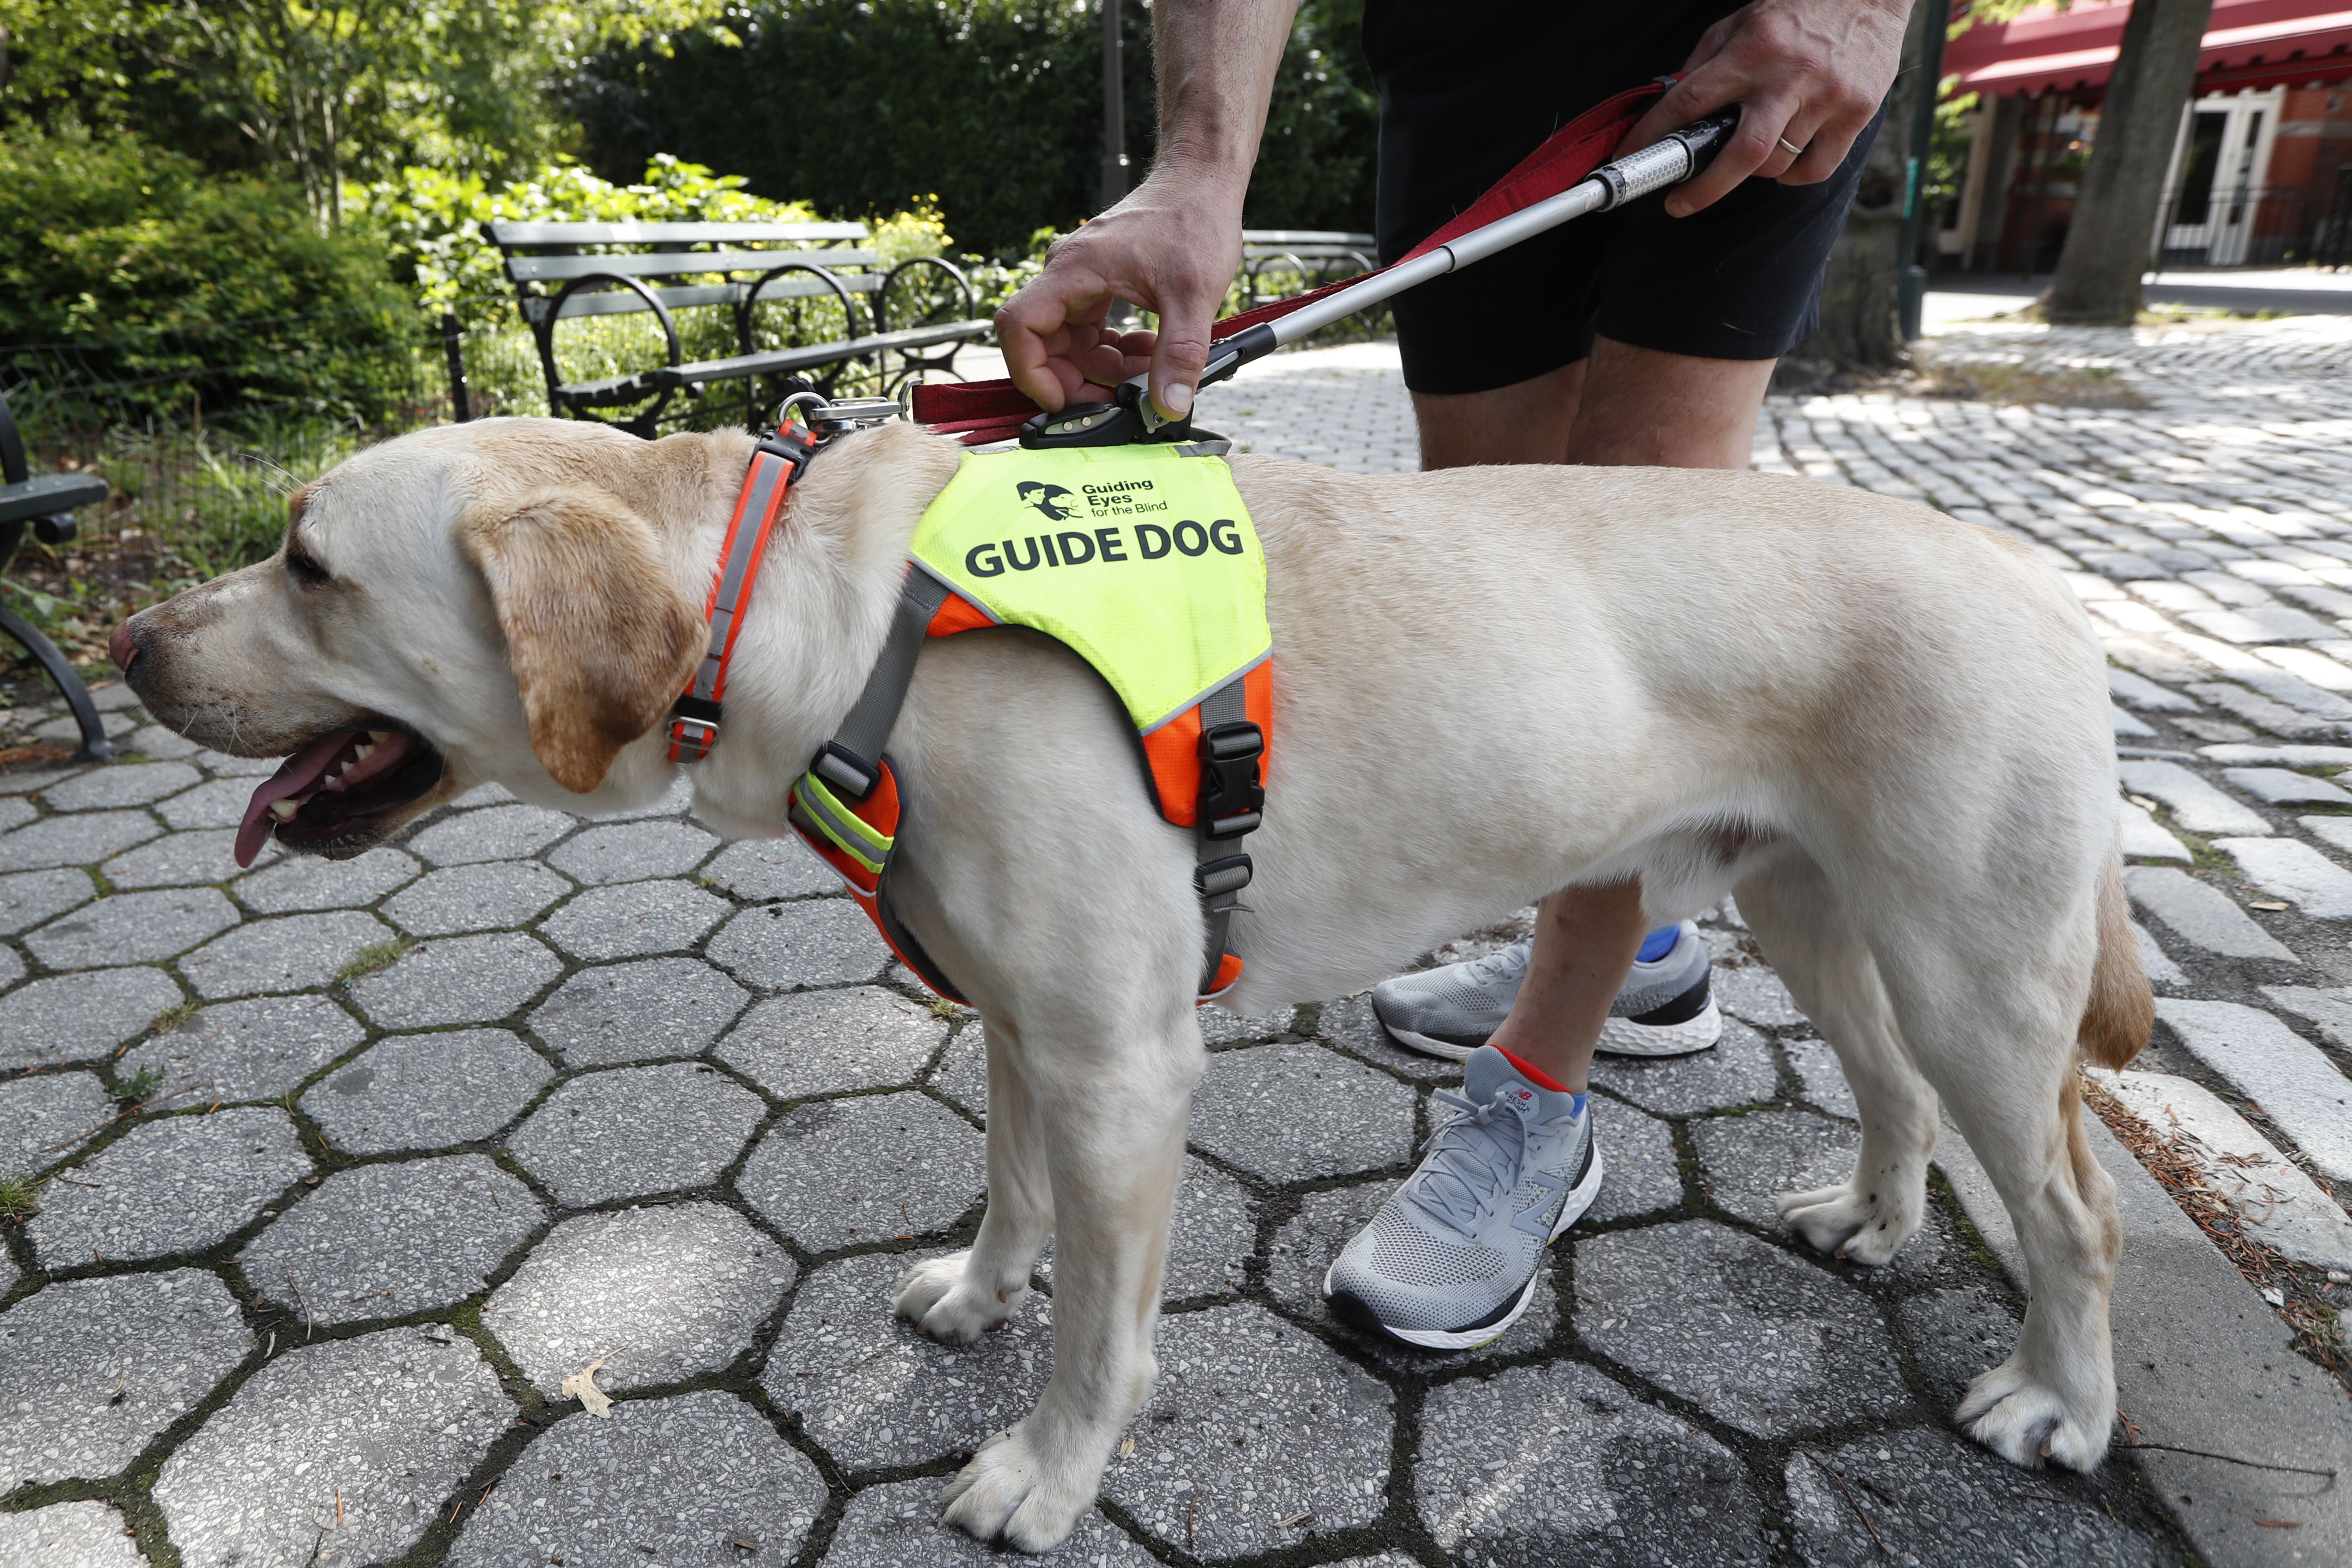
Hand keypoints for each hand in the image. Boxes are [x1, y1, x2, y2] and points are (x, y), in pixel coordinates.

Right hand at [994, 168, 1246, 417]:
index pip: (1020, 326)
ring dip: (1105, 368)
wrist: (1202, 179)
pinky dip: (1115, 351)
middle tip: (1119, 399)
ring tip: (1152, 371)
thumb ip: (1179, 354)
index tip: (1062, 402)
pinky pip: (1091, 331)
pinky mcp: (1097, 285)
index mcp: (1075, 269)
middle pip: (1044, 343)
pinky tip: (1150, 353)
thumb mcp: (1194, 296)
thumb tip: (1169, 406)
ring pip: (1071, 343)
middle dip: (1078, 379)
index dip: (1031, 372)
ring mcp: (1081, 280)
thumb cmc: (1194, 218)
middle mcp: (1068, 274)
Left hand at [1622, 0, 1913, 217]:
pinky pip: (1814, 169)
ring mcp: (1827, 97)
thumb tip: (1671, 104)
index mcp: (1754, 47)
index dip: (1654, 135)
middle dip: (1704, 187)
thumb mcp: (1743, 22)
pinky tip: (1787, 156)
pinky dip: (1792, 174)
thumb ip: (1706, 62)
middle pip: (1743, 153)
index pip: (1692, 100)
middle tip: (1679, 203)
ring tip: (1750, 151)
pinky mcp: (1857, 112)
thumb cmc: (1801, 8)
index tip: (1629, 158)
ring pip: (1777, 164)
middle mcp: (1789, 75)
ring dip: (1753, 171)